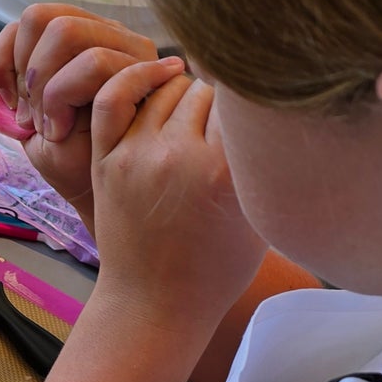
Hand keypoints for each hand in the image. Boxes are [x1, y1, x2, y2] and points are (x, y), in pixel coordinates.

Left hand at [0, 5, 158, 216]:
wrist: (98, 193)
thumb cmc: (67, 156)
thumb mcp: (26, 117)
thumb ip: (11, 85)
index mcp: (75, 38)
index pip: (29, 19)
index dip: (4, 56)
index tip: (6, 99)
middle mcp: (104, 33)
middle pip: (42, 16)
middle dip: (23, 69)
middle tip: (28, 113)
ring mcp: (128, 48)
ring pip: (66, 31)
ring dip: (44, 84)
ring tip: (48, 124)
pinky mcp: (145, 69)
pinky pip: (93, 62)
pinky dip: (63, 97)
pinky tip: (63, 130)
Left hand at [88, 58, 266, 328]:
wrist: (156, 303)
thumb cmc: (217, 265)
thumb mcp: (261, 215)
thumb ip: (265, 161)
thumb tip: (275, 105)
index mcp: (227, 173)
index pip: (245, 102)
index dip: (252, 110)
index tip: (252, 125)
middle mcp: (181, 157)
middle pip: (207, 90)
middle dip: (220, 104)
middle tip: (220, 129)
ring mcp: (138, 156)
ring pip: (167, 87)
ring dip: (182, 93)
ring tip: (193, 116)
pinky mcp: (106, 160)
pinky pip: (113, 95)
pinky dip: (136, 79)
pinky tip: (158, 78)